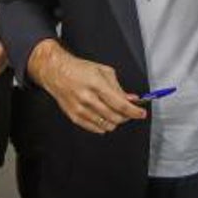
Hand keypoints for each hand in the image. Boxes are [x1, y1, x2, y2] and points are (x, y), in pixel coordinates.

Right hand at [28, 41, 145, 134]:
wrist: (56, 72)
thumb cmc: (79, 69)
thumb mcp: (103, 71)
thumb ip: (118, 87)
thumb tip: (131, 99)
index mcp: (96, 84)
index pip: (120, 104)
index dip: (134, 111)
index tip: (141, 113)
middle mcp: (88, 98)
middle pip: (115, 117)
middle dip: (126, 116)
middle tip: (129, 111)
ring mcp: (80, 109)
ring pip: (106, 125)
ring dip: (115, 121)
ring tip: (115, 112)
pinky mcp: (74, 116)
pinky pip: (95, 128)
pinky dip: (103, 125)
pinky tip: (104, 117)